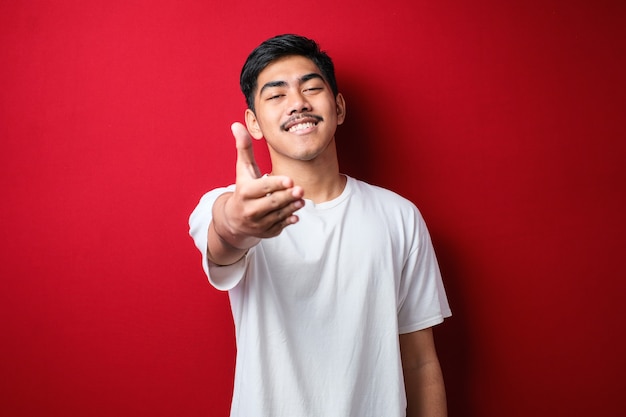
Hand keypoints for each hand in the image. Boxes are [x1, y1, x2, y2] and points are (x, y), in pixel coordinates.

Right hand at [214, 123, 304, 249]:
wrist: (233, 219)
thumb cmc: (243, 188)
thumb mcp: (243, 169)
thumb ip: (244, 148)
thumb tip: (237, 124)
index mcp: (244, 192)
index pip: (261, 188)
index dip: (276, 185)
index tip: (290, 180)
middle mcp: (249, 209)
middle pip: (271, 203)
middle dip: (287, 197)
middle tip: (301, 189)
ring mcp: (257, 223)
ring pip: (277, 215)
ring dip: (291, 208)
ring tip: (301, 200)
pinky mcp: (265, 232)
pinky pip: (279, 227)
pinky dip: (287, 221)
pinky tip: (296, 215)